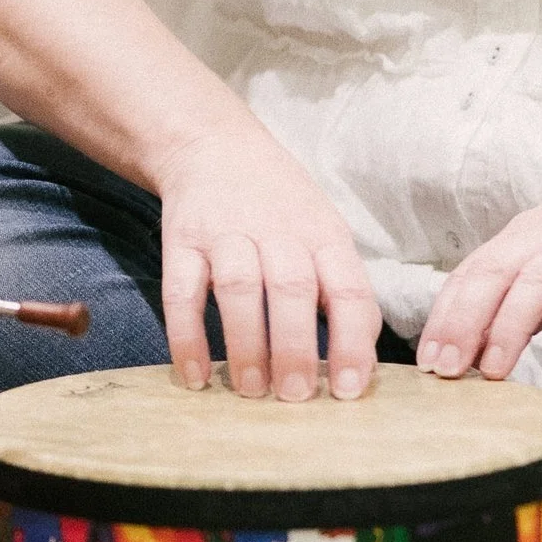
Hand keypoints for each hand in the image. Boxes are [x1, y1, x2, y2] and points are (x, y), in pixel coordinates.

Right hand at [152, 124, 381, 400]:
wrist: (211, 144)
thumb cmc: (280, 204)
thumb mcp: (323, 229)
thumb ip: (340, 286)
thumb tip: (359, 362)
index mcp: (323, 234)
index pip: (348, 289)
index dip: (352, 342)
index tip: (349, 390)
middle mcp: (277, 231)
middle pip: (292, 289)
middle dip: (295, 348)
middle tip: (295, 397)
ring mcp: (225, 234)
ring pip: (239, 289)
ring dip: (246, 344)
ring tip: (251, 391)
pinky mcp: (181, 241)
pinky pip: (182, 292)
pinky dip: (186, 337)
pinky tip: (195, 376)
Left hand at [420, 150, 541, 380]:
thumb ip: (529, 300)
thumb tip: (487, 346)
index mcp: (525, 236)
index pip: (472, 275)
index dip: (444, 316)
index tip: (426, 361)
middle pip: (493, 275)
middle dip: (462, 323)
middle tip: (444, 371)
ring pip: (539, 280)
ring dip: (510, 326)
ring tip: (494, 370)